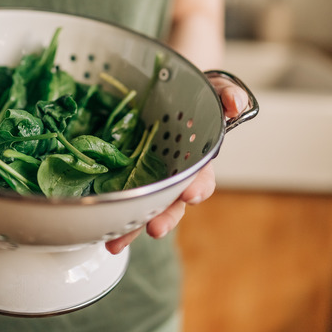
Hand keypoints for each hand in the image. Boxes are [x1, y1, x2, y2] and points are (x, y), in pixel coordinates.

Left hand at [105, 75, 248, 253]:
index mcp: (196, 159)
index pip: (202, 178)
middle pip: (171, 204)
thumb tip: (235, 105)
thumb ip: (226, 94)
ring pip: (142, 208)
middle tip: (154, 228)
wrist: (164, 88)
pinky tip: (97, 229)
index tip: (191, 194)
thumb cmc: (192, 94)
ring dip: (131, 228)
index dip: (198, 187)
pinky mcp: (124, 175)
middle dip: (164, 218)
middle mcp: (173, 175)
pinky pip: (118, 196)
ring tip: (116, 244)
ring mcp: (148, 177)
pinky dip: (109, 214)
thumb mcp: (212, 88)